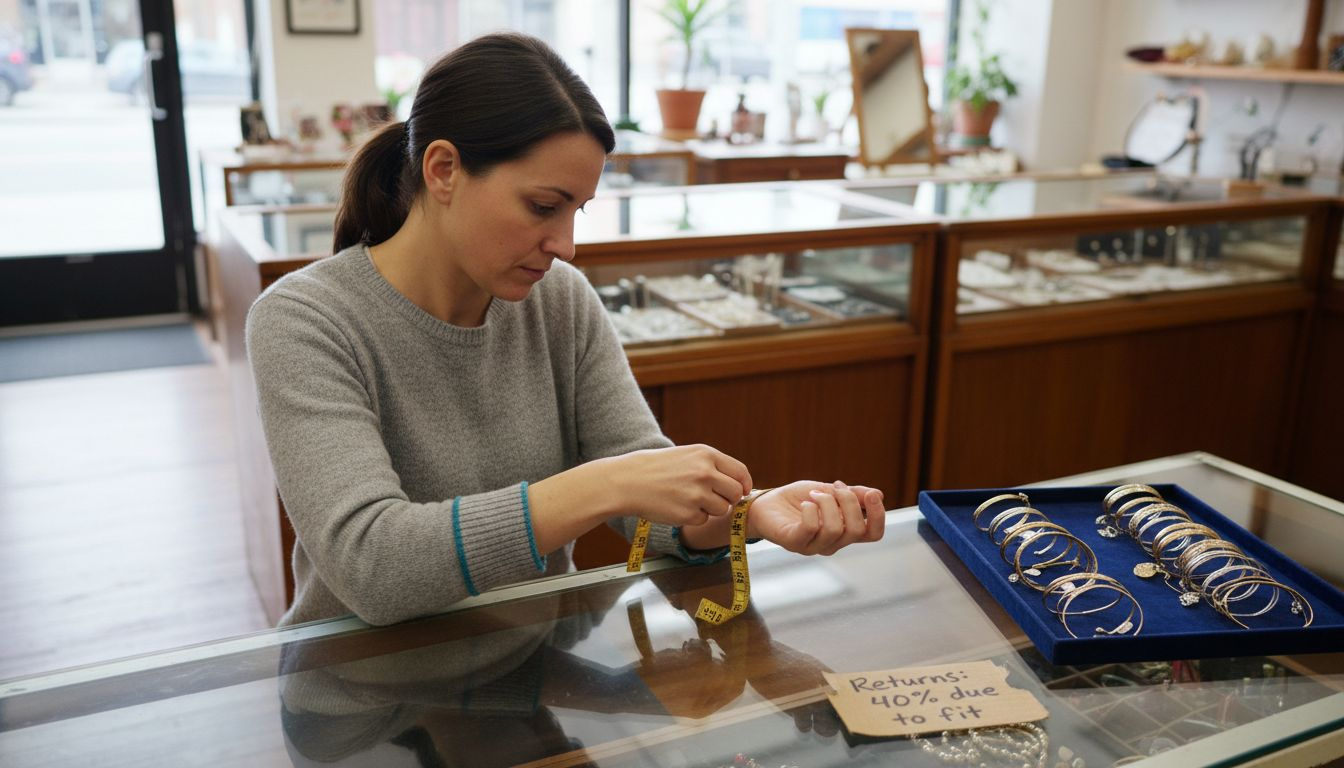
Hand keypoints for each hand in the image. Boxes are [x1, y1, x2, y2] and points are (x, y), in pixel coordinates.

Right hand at [604, 444, 752, 527]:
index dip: (744, 484)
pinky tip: (676, 507)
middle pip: (736, 493)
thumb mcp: (687, 455)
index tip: (743, 491)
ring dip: (710, 509)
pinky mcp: (688, 514)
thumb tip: (739, 483)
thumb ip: (712, 466)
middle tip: (713, 498)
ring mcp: (697, 494)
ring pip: (722, 509)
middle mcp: (705, 473)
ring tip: (688, 500)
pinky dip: (693, 517)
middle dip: (729, 499)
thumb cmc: (655, 468)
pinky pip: (703, 520)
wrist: (626, 481)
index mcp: (706, 455)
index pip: (740, 472)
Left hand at [748, 480, 884, 554]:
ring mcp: (813, 546)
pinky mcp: (794, 542)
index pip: (874, 534)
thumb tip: (878, 494)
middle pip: (856, 530)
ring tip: (813, 494)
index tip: (872, 495)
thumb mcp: (829, 491)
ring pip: (835, 529)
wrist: (766, 503)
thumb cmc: (798, 499)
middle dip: (848, 501)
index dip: (879, 516)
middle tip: (833, 487)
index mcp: (845, 532)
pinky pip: (811, 528)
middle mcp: (832, 543)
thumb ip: (852, 494)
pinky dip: (811, 510)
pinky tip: (805, 503)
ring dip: (827, 503)